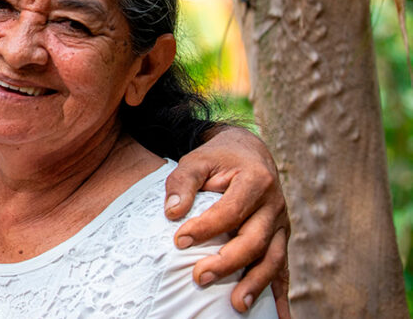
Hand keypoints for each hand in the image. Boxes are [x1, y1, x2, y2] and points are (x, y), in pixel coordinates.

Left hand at [164, 126, 290, 316]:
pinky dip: (281, 294)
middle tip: (198, 278)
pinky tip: (279, 317)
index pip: (231, 211)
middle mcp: (274, 205)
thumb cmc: (218, 159)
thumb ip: (182, 182)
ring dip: (256, 283)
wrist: (249, 153)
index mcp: (256, 181)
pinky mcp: (281, 239)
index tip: (179, 241)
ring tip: (237, 305)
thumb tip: (172, 212)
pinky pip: (284, 269)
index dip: (206, 228)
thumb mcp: (197, 159)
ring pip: (274, 258)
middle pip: (255, 240)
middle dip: (228, 262)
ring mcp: (281, 224)